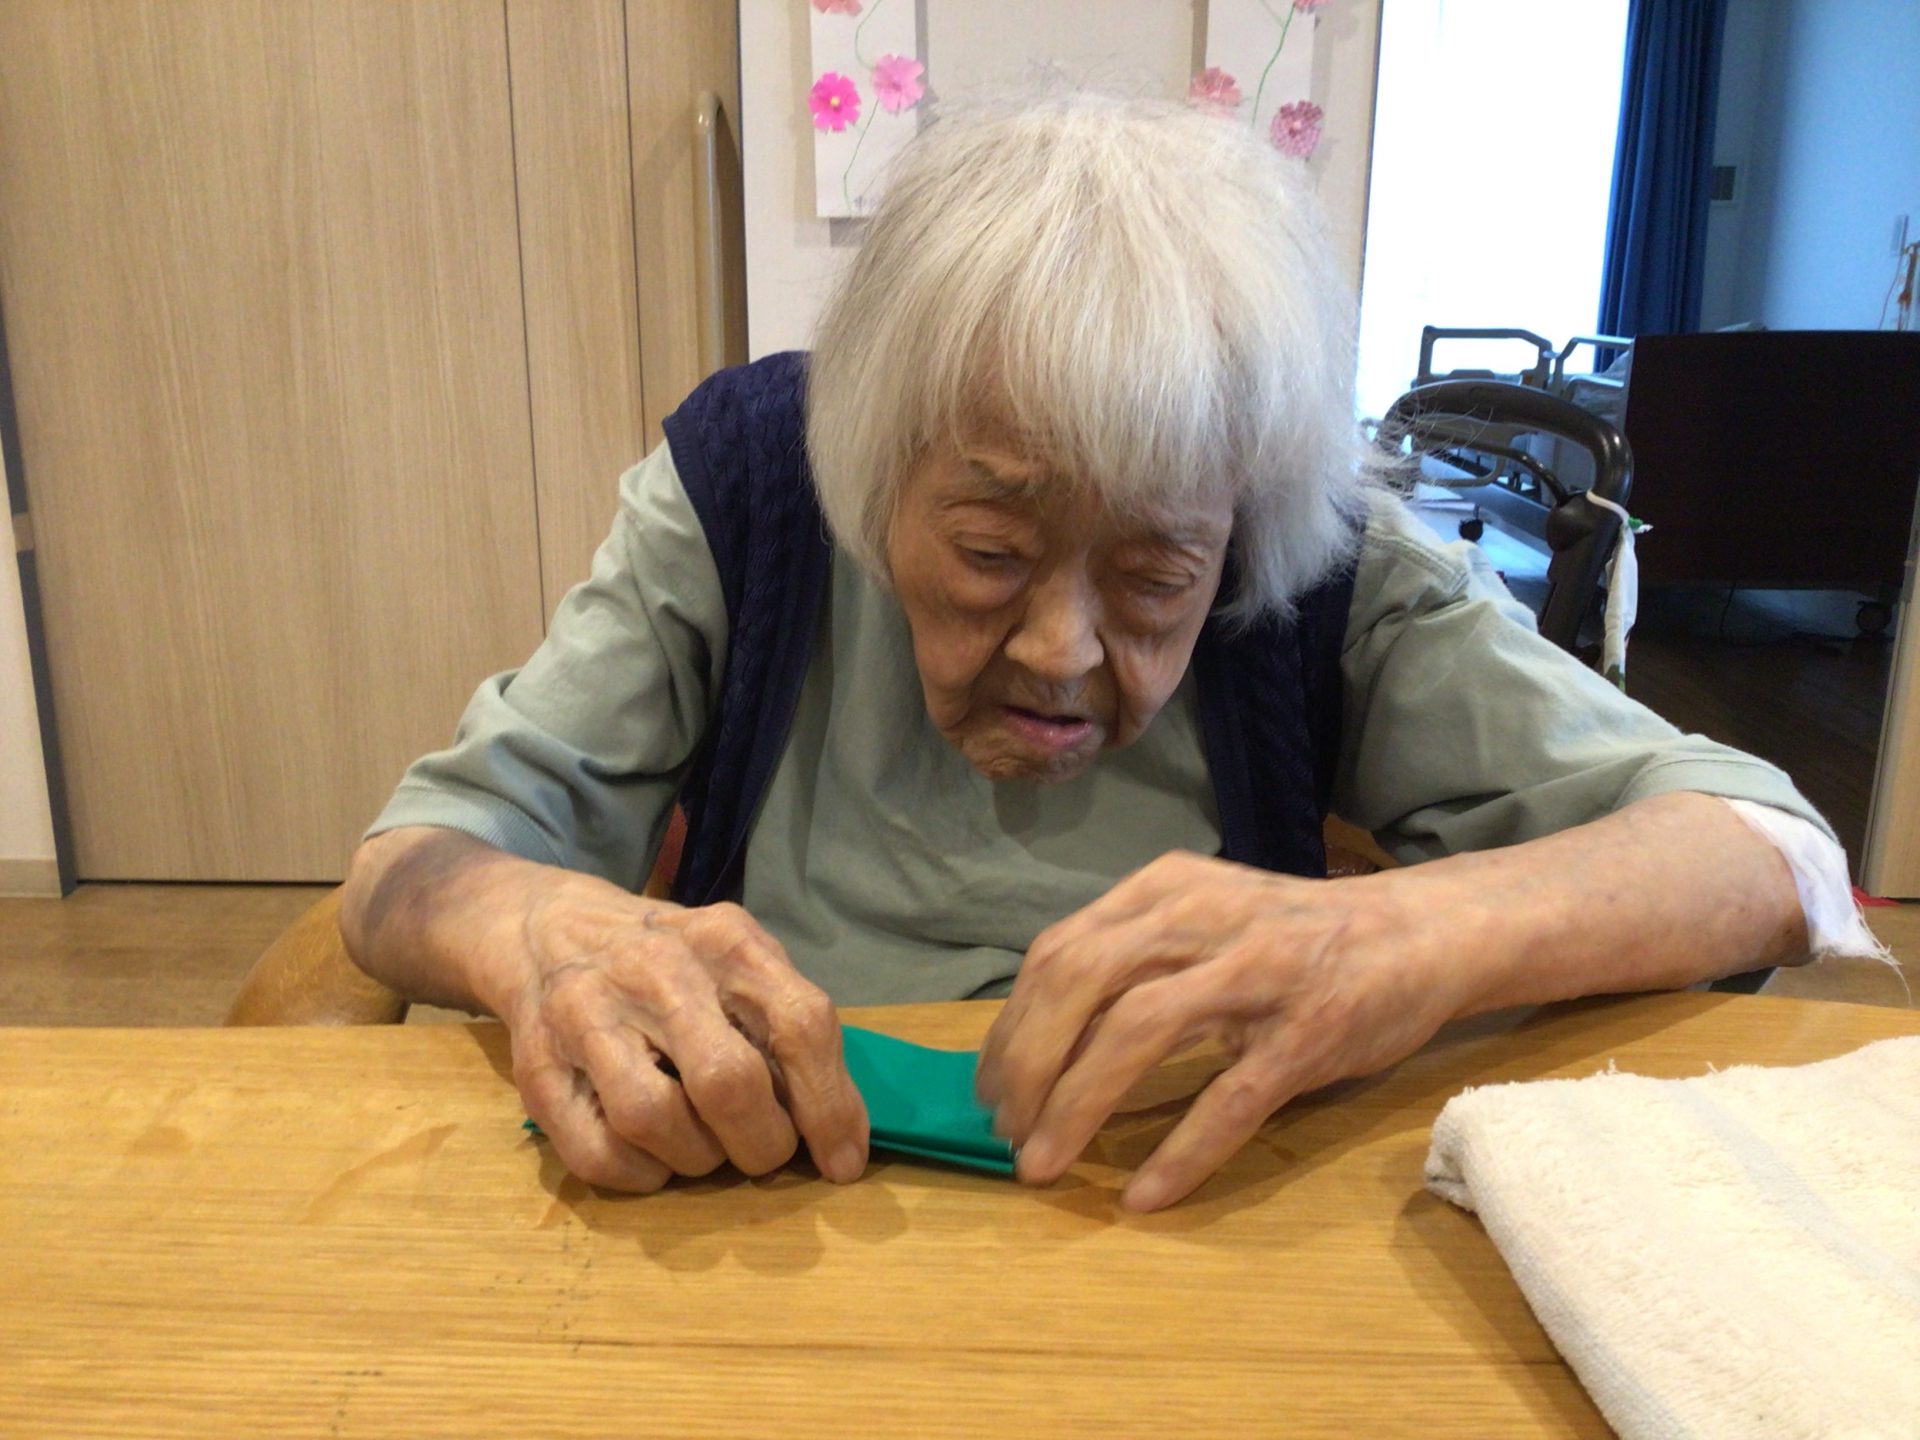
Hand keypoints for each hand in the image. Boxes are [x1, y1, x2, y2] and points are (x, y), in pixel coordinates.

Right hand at [497, 874, 869, 1192]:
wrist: (547, 928)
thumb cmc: (673, 960)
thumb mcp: (741, 964)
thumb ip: (791, 1028)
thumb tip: (841, 1132)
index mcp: (726, 941)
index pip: (799, 1023)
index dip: (830, 1105)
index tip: (842, 1162)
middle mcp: (655, 970)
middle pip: (727, 1081)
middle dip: (761, 1142)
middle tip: (763, 1152)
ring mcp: (587, 1016)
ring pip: (654, 1120)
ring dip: (697, 1160)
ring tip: (704, 1146)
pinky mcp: (539, 1069)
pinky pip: (600, 1156)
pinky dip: (642, 1175)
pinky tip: (655, 1155)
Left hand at [976, 851, 1462, 1212]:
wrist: (1419, 932)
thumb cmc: (1294, 935)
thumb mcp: (1205, 913)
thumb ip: (1133, 950)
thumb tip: (1037, 1027)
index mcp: (1166, 890)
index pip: (1060, 951)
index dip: (1011, 1023)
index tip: (988, 1084)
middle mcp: (1201, 918)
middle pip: (1080, 982)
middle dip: (1025, 1064)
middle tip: (1004, 1130)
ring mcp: (1257, 973)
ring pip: (1137, 1031)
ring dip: (1075, 1104)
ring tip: (1042, 1164)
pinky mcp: (1306, 1033)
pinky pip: (1229, 1099)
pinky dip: (1180, 1151)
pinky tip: (1145, 1194)